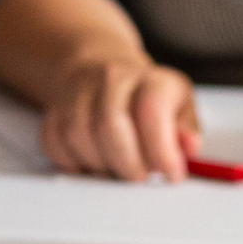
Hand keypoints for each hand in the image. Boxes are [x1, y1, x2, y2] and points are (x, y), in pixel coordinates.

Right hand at [40, 54, 199, 181]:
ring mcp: (77, 93)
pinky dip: (74, 163)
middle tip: (141, 175)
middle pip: (110, 126)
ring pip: (80, 138)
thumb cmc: (145, 94)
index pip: (151, 111)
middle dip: (128, 164)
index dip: (162, 150)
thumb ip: (186, 128)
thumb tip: (189, 147)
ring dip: (101, 165)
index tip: (171, 173)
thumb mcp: (179, 104)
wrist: (101, 68)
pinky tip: (94, 160)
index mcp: (149, 79)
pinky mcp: (53, 111)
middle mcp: (110, 80)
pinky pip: (56, 145)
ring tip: (118, 166)